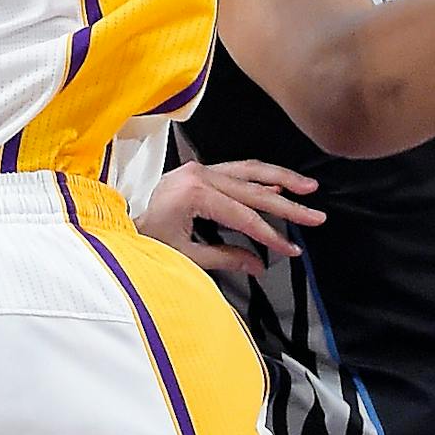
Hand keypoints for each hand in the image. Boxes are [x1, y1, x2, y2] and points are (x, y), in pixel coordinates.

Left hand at [136, 159, 324, 273]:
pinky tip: (279, 184)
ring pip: (249, 170)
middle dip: (288, 206)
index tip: (291, 249)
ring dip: (281, 179)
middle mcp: (196, 175)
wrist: (119, 233)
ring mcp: (197, 170)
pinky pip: (236, 170)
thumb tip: (259, 265)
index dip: (270, 235)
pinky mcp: (198, 171)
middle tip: (315, 216)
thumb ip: (225, 258)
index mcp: (192, 193)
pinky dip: (260, 177)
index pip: (243, 216)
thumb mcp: (185, 258)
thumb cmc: (145, 246)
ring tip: (308, 188)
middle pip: (253, 190)